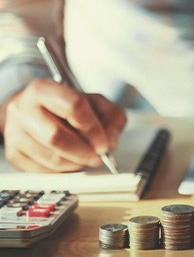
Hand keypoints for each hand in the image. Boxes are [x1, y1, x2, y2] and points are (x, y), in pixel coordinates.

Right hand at [0, 78, 126, 172]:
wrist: (35, 110)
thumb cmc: (66, 106)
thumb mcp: (95, 103)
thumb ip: (111, 117)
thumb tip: (111, 141)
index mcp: (44, 89)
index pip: (73, 106)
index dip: (93, 129)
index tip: (104, 144)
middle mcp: (24, 109)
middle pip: (56, 136)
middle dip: (83, 151)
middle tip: (97, 156)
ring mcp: (15, 132)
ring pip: (51, 158)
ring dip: (76, 163)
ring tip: (86, 156)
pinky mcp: (14, 153)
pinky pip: (43, 171)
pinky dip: (64, 170)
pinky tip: (71, 160)